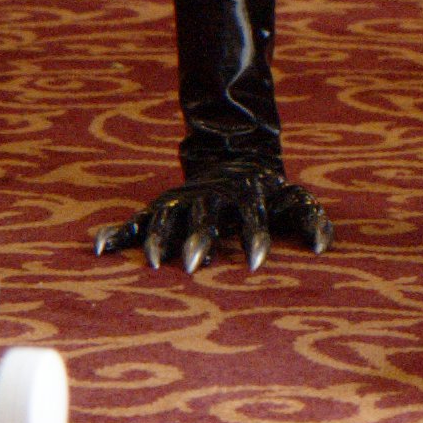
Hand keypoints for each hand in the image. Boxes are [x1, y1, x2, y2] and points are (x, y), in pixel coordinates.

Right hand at [92, 166, 332, 273]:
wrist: (233, 156)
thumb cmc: (269, 191)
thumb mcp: (294, 198)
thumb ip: (312, 219)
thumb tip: (324, 247)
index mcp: (246, 196)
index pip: (252, 217)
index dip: (255, 237)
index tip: (257, 264)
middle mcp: (211, 198)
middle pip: (203, 218)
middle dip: (199, 240)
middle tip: (194, 265)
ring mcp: (183, 201)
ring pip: (167, 218)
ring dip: (161, 239)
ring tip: (155, 264)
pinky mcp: (162, 207)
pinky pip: (137, 220)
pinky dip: (117, 232)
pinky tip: (98, 247)